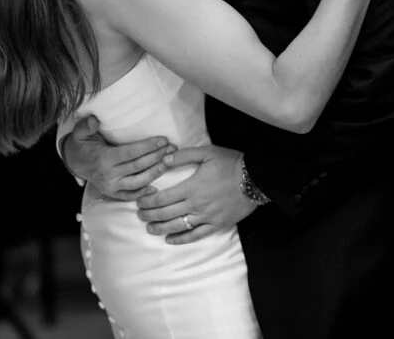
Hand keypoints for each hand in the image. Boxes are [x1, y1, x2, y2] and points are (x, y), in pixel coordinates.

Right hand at [63, 116, 175, 200]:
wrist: (73, 163)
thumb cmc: (81, 145)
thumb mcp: (79, 132)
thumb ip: (86, 125)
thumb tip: (95, 120)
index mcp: (103, 158)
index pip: (130, 152)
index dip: (148, 146)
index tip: (163, 140)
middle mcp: (109, 174)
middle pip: (138, 166)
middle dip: (157, 157)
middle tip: (173, 149)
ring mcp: (111, 186)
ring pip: (138, 181)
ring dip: (156, 172)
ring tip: (169, 162)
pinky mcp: (113, 193)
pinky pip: (131, 195)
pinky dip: (144, 193)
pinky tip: (157, 187)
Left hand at [135, 145, 256, 244]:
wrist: (256, 178)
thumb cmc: (230, 163)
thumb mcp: (206, 152)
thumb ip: (183, 156)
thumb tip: (164, 159)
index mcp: (191, 187)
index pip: (162, 198)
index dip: (148, 201)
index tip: (138, 201)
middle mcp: (196, 205)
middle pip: (166, 214)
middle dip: (150, 215)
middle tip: (139, 215)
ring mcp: (207, 217)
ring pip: (179, 226)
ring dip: (161, 228)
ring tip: (149, 229)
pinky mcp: (217, 225)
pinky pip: (197, 235)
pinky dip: (182, 239)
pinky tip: (171, 240)